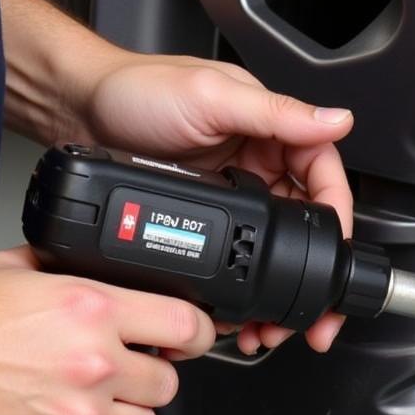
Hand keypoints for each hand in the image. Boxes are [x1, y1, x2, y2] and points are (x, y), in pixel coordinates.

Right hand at [0, 247, 215, 414]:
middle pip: (169, 385)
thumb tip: (101, 274)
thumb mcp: (13, 270)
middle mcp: (94, 364)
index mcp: (90, 310)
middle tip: (121, 375)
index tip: (189, 341)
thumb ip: (69, 272)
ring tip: (90, 405)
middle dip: (150, 379)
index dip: (196, 335)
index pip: (185, 325)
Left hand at [77, 54, 354, 354]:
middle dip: (311, 278)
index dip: (338, 223)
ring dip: (276, 294)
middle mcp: (261, 163)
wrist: (76, 108)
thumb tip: (336, 120)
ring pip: (273, 253)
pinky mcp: (206, 217)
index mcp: (274, 131)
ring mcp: (235, 193)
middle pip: (305, 229)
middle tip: (310, 318)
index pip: (325, 180)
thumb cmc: (138, 89)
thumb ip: (276, 113)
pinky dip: (239, 291)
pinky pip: (235, 260)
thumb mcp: (212, 97)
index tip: (336, 260)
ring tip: (266, 326)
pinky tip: (235, 312)